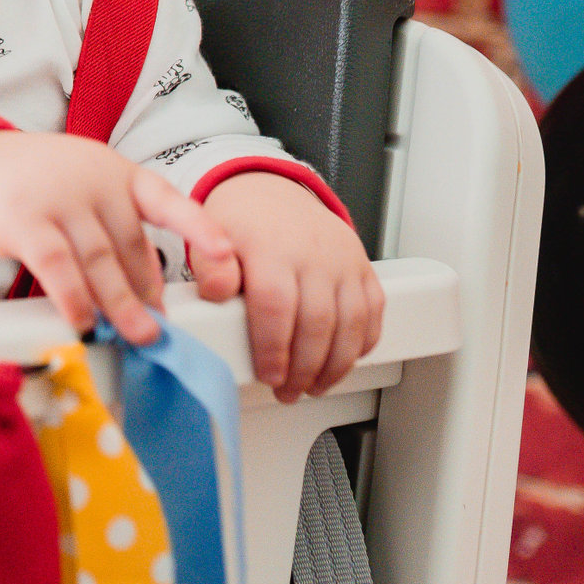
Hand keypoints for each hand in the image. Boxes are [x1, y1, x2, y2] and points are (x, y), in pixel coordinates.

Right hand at [0, 130, 235, 344]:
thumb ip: (117, 234)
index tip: (225, 255)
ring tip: (137, 336)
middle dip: (148, 294)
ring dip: (121, 305)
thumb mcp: (87, 193)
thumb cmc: (40, 186)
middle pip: (133, 247)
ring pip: (100, 261)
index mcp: (118, 175)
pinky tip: (82, 322)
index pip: (167, 201)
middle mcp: (94, 182)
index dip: (199, 228)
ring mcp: (59, 198)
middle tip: (161, 331)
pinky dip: (73, 299)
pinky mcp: (23, 220)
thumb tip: (147, 299)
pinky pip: (57, 266)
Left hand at [199, 170, 382, 400]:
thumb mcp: (211, 239)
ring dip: (335, 366)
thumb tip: (217, 293)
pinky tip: (343, 362)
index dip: (274, 349)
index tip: (269, 376)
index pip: (276, 305)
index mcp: (271, 246)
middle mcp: (313, 252)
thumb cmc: (241, 224)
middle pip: (317, 322)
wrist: (270, 191)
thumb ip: (210, 269)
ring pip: (351, 324)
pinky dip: (363, 344)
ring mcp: (343, 260)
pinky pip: (373, 312)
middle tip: (288, 392)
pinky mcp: (363, 267)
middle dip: (304, 369)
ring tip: (313, 386)